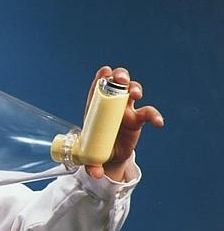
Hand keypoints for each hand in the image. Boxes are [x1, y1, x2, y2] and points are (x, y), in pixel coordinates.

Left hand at [84, 66, 163, 180]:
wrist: (108, 156)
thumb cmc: (95, 148)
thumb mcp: (89, 156)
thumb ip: (90, 164)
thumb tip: (96, 173)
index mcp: (96, 105)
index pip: (98, 84)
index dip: (101, 76)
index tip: (104, 73)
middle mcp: (112, 102)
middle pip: (117, 81)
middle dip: (120, 76)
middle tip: (120, 80)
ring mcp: (126, 109)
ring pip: (133, 90)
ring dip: (135, 88)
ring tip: (135, 93)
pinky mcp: (138, 119)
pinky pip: (148, 112)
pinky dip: (155, 115)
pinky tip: (158, 122)